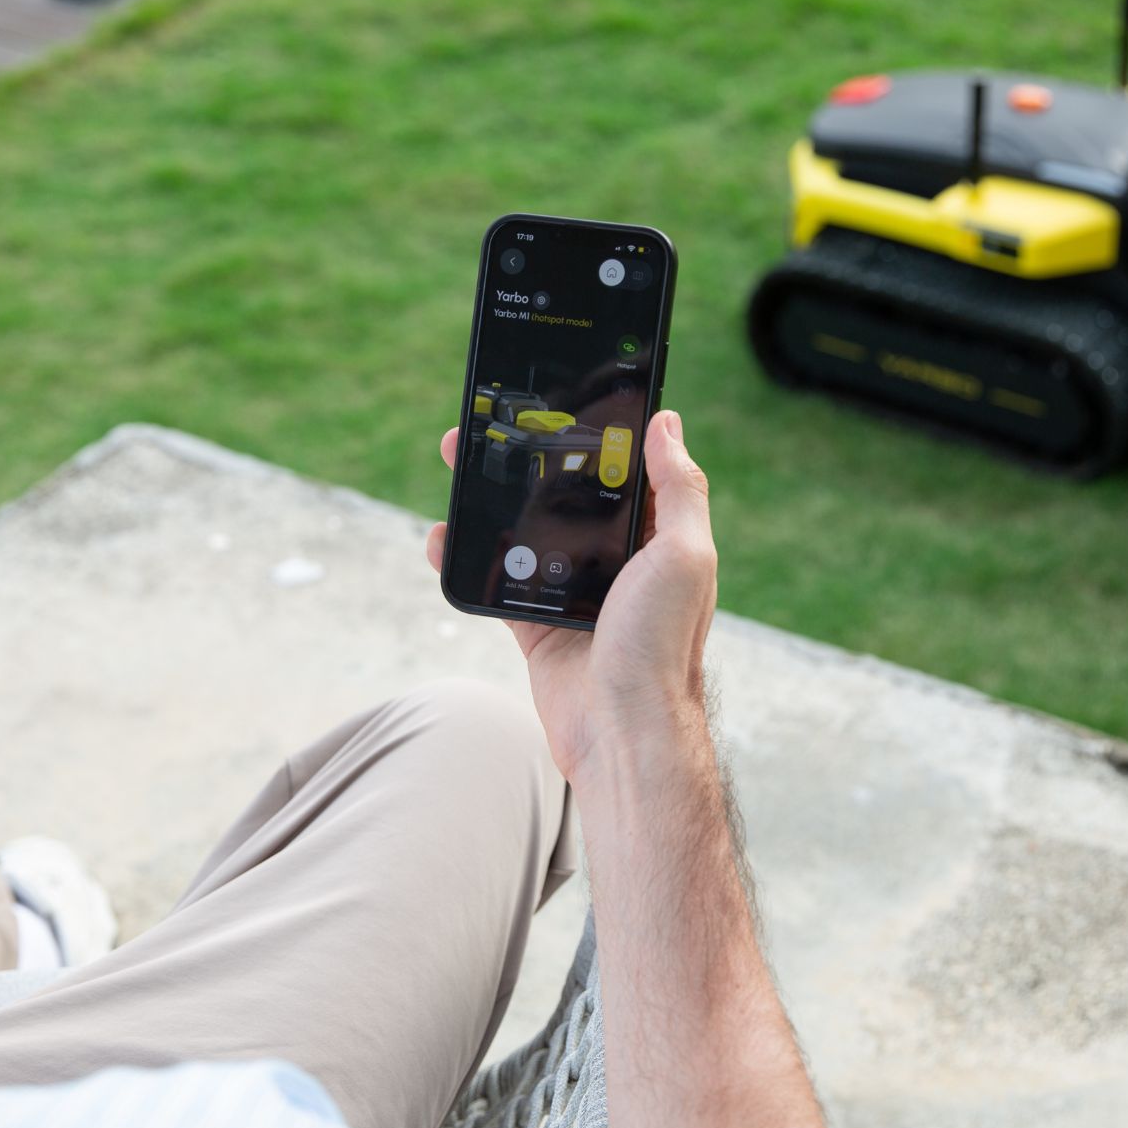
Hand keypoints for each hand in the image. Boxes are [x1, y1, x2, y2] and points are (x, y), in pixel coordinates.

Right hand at [424, 409, 716, 783]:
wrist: (622, 733)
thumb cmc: (663, 647)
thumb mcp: (686, 555)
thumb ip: (679, 489)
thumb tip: (667, 422)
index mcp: (657, 538)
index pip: (628, 470)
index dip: (599, 431)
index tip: (566, 393)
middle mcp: (619, 560)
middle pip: (569, 492)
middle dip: (530, 456)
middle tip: (494, 423)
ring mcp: (574, 590)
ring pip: (526, 529)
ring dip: (491, 498)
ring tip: (460, 461)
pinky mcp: (537, 623)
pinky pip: (495, 581)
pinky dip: (465, 557)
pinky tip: (442, 534)